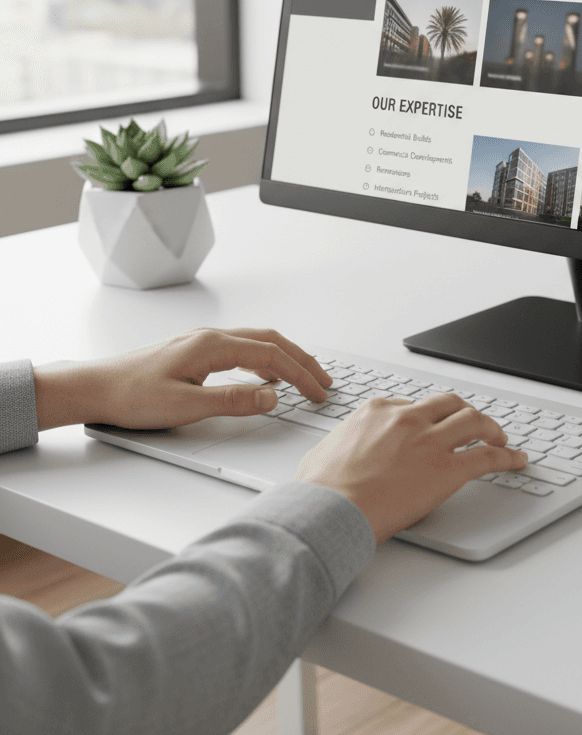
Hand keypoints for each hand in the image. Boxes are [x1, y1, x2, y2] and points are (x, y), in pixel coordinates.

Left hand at [32, 327, 331, 430]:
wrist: (95, 388)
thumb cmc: (131, 396)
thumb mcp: (185, 406)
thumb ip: (232, 400)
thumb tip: (273, 395)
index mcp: (213, 345)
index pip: (271, 356)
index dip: (300, 374)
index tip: (318, 392)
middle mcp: (212, 337)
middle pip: (271, 341)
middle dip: (302, 360)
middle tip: (324, 380)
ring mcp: (204, 342)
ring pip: (259, 341)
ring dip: (286, 357)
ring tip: (305, 375)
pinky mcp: (197, 351)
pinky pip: (244, 348)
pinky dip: (266, 358)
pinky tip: (266, 374)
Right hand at [295, 392, 528, 542]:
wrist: (329, 510)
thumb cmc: (321, 490)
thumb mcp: (323, 453)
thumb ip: (341, 445)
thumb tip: (335, 453)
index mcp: (378, 411)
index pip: (414, 406)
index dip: (428, 417)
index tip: (434, 426)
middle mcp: (408, 419)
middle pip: (450, 404)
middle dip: (464, 412)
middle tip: (474, 424)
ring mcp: (430, 442)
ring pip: (474, 421)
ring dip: (491, 428)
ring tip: (500, 437)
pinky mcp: (447, 469)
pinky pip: (487, 456)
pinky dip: (507, 456)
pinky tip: (516, 459)